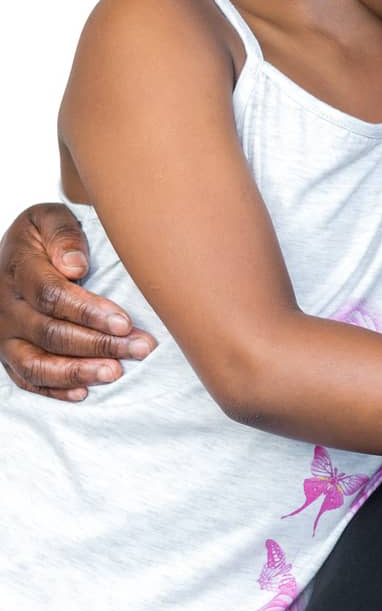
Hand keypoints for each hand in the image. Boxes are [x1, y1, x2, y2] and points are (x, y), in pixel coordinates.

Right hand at [0, 203, 155, 399]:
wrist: (15, 255)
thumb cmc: (43, 236)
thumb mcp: (48, 217)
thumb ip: (62, 234)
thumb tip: (75, 265)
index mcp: (18, 269)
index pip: (51, 296)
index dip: (89, 311)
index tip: (124, 321)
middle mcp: (7, 307)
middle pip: (50, 333)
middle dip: (98, 344)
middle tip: (140, 348)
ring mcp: (6, 336)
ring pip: (37, 363)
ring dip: (79, 372)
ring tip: (116, 372)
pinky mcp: (10, 355)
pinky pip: (28, 379)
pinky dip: (55, 390)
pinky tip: (84, 392)